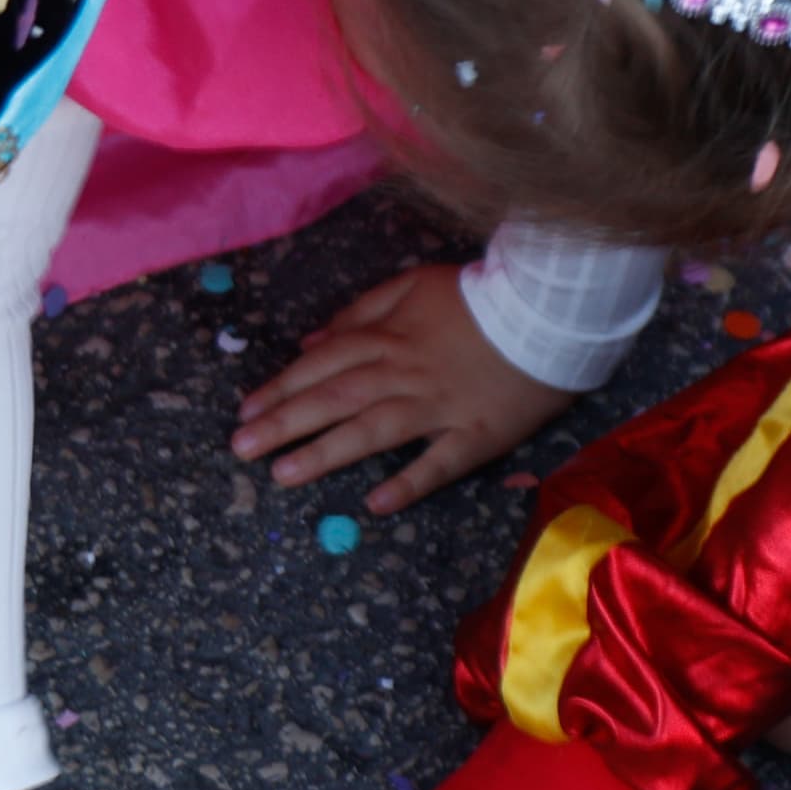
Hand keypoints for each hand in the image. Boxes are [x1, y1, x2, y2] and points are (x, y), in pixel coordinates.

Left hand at [228, 261, 572, 516]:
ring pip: (373, 430)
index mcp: (389, 337)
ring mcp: (440, 406)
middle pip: (335, 397)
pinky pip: (440, 462)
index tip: (246, 412)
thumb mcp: (413, 285)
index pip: (323, 363)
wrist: (549, 311)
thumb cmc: (479, 298)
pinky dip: (408, 483)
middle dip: (284, 423)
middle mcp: (405, 373)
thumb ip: (362, 311)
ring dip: (326, 452)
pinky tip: (375, 504)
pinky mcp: (477, 434)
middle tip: (241, 449)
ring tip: (283, 475)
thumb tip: (312, 341)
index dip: (282, 388)